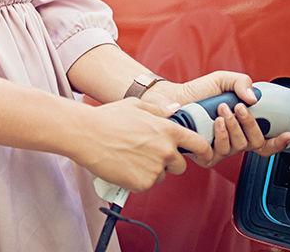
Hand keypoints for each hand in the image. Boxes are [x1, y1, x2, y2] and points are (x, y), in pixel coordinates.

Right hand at [69, 98, 211, 192]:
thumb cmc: (108, 117)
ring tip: (129, 157)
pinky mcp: (142, 184)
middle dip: (168, 162)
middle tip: (147, 154)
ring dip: (151, 171)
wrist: (86, 134)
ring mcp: (155, 169)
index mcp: (168, 130)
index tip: (202, 154)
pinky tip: (123, 166)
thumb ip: (159, 110)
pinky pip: (146, 185)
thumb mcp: (136, 106)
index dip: (203, 151)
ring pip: (161, 175)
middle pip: (180, 166)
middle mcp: (166, 150)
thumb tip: (175, 108)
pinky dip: (137, 180)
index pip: (199, 144)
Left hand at [143, 71, 289, 166]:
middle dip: (251, 124)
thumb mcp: (224, 80)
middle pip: (256, 143)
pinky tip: (216, 122)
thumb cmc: (198, 92)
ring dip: (234, 126)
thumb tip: (254, 99)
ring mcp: (221, 149)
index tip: (288, 134)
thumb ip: (242, 82)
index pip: (266, 141)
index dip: (280, 141)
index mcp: (242, 127)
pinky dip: (222, 135)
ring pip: (240, 146)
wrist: (174, 98)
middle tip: (239, 108)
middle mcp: (234, 140)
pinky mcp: (206, 156)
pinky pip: (222, 152)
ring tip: (222, 110)